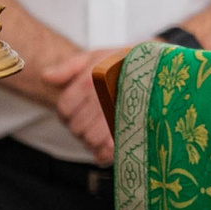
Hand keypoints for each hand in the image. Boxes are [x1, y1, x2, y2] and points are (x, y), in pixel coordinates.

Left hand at [44, 45, 126, 164]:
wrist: (165, 65)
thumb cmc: (130, 61)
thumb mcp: (99, 55)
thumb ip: (70, 66)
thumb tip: (46, 77)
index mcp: (89, 82)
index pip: (64, 109)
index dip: (68, 114)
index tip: (81, 112)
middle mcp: (100, 98)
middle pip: (76, 127)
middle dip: (82, 128)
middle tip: (95, 123)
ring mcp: (116, 115)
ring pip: (90, 140)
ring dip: (94, 140)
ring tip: (104, 133)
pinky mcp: (132, 130)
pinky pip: (108, 151)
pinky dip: (105, 154)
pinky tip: (109, 147)